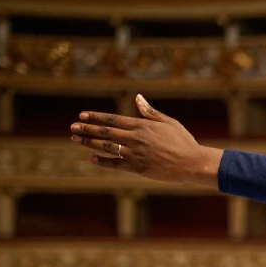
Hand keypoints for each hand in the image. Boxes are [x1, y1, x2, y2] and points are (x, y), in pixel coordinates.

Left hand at [69, 94, 222, 186]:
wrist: (192, 163)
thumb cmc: (183, 142)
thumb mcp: (169, 123)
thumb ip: (150, 112)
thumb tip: (137, 98)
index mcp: (142, 126)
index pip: (113, 119)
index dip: (96, 117)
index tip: (82, 114)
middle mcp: (135, 138)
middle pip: (105, 132)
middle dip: (86, 128)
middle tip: (72, 127)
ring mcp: (135, 154)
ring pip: (106, 147)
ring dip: (89, 142)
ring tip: (75, 139)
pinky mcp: (137, 168)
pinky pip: (115, 164)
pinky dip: (103, 161)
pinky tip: (92, 159)